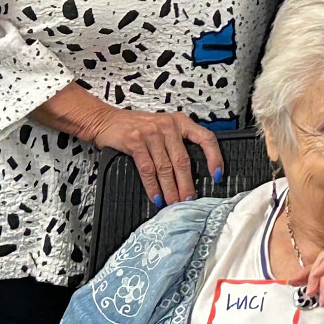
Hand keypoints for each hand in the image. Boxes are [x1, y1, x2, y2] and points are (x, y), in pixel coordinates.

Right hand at [87, 107, 223, 206]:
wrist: (106, 120)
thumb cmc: (137, 127)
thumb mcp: (163, 127)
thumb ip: (177, 143)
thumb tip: (190, 174)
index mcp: (180, 122)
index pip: (205, 138)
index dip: (214, 157)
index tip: (217, 175)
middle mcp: (168, 126)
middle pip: (183, 160)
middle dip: (187, 184)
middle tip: (190, 201)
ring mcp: (151, 133)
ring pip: (165, 167)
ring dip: (171, 189)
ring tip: (174, 203)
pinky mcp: (135, 142)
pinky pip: (147, 169)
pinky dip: (153, 186)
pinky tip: (157, 197)